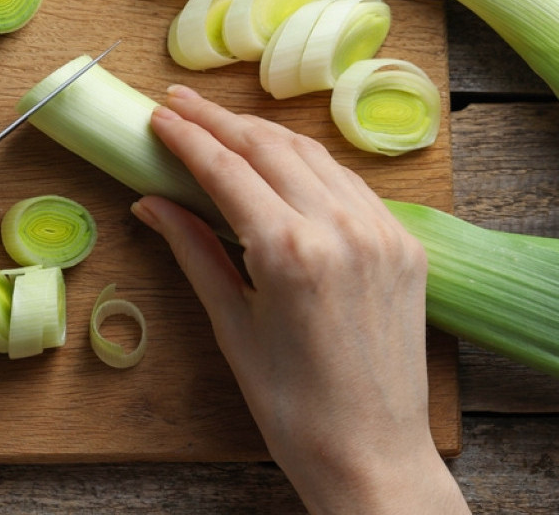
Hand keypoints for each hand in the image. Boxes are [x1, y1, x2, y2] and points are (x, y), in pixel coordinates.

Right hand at [132, 85, 466, 514]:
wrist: (372, 454)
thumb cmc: (290, 406)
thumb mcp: (232, 325)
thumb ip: (195, 251)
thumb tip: (152, 203)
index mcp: (289, 252)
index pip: (227, 169)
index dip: (187, 137)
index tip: (158, 116)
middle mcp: (341, 228)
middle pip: (270, 146)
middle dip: (220, 120)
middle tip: (180, 103)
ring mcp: (382, 231)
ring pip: (314, 155)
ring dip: (265, 134)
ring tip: (224, 123)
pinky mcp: (405, 244)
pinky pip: (350, 184)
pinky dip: (310, 164)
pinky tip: (283, 162)